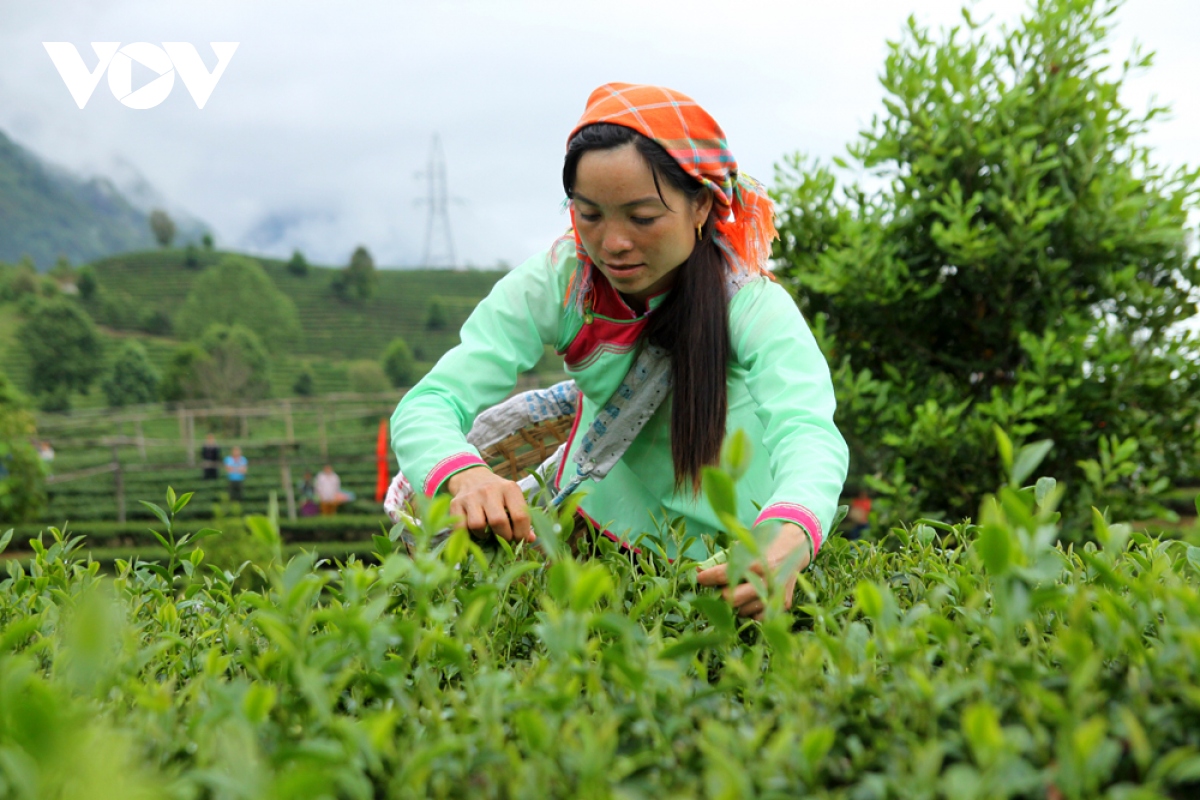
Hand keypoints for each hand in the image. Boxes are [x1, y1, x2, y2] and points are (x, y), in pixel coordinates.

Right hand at [446, 466, 535, 543]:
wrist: (472, 476)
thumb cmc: (498, 493)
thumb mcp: (513, 499)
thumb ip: (522, 518)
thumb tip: (531, 539)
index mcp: (509, 488)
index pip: (520, 516)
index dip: (522, 533)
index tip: (520, 539)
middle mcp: (490, 490)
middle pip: (498, 521)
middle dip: (504, 537)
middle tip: (505, 539)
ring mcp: (471, 496)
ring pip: (478, 525)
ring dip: (484, 535)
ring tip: (488, 532)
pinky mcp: (456, 503)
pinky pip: (460, 527)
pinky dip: (467, 535)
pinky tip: (474, 532)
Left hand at [695, 522, 811, 619]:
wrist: (794, 546)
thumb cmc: (765, 545)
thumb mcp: (746, 545)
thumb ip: (724, 558)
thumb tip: (699, 570)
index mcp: (754, 562)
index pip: (723, 575)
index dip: (707, 578)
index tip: (700, 578)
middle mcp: (766, 580)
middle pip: (731, 598)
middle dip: (722, 594)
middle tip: (720, 588)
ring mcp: (775, 593)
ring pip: (743, 610)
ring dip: (736, 604)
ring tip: (739, 592)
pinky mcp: (783, 603)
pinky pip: (758, 617)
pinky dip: (751, 611)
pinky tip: (751, 600)